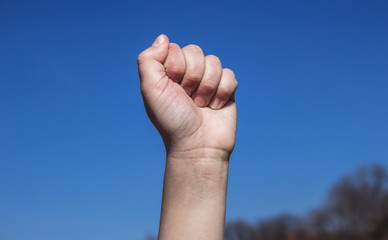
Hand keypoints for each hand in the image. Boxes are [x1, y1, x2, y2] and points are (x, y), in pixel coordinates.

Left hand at [137, 35, 236, 157]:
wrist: (197, 146)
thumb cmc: (172, 120)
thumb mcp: (150, 89)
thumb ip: (148, 60)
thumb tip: (163, 38)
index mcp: (168, 72)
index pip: (175, 49)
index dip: (175, 67)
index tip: (173, 88)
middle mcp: (187, 74)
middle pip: (196, 51)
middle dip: (192, 77)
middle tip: (187, 98)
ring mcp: (208, 81)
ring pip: (214, 61)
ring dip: (207, 87)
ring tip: (201, 105)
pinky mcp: (226, 89)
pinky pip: (230, 74)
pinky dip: (223, 92)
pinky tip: (215, 107)